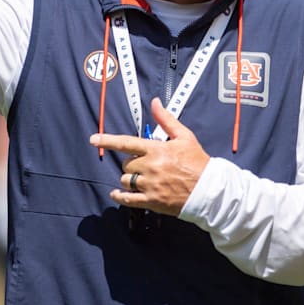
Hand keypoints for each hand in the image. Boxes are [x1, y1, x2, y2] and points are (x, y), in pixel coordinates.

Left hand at [89, 97, 211, 215]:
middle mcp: (150, 167)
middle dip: (132, 163)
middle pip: (126, 164)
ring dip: (129, 179)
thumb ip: (166, 120)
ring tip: (143, 178)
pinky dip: (119, 196)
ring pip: (125, 180)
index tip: (94, 139)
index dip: (108, 140)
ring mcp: (150, 185)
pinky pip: (127, 199)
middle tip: (145, 164)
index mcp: (156, 150)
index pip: (126, 143)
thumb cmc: (197, 162)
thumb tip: (155, 102)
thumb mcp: (184, 136)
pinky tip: (117, 194)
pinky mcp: (151, 201)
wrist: (209, 190)